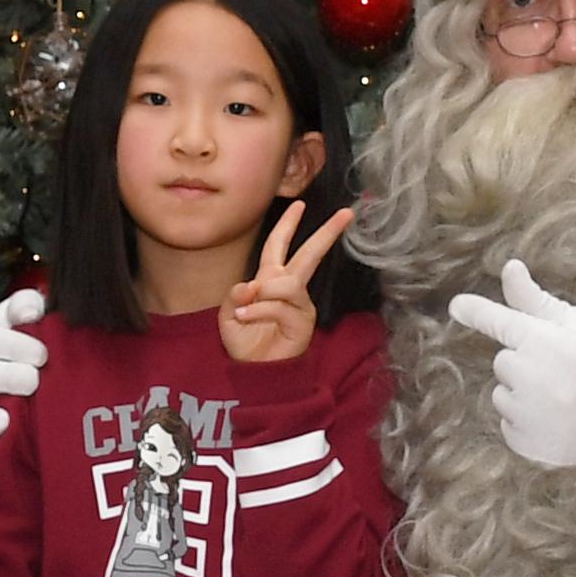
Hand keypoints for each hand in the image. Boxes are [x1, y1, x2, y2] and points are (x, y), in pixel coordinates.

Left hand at [221, 202, 356, 365]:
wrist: (256, 373)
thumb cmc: (245, 342)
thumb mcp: (229, 315)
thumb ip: (236, 297)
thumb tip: (250, 285)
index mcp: (271, 280)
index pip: (278, 246)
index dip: (287, 224)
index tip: (300, 203)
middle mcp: (289, 288)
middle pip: (309, 254)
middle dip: (326, 233)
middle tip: (346, 213)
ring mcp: (299, 305)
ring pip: (287, 283)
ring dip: (264, 292)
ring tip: (245, 309)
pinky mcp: (303, 322)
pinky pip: (280, 307)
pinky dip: (260, 310)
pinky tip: (246, 317)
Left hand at [444, 259, 575, 474]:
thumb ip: (537, 302)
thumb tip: (509, 268)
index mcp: (553, 344)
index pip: (504, 323)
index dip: (478, 312)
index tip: (456, 306)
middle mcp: (539, 380)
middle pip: (503, 361)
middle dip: (525, 360)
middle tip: (563, 368)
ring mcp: (535, 417)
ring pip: (502, 394)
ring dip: (522, 393)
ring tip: (563, 397)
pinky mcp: (533, 447)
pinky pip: (508, 425)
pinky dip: (526, 422)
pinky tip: (558, 419)